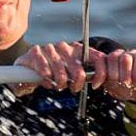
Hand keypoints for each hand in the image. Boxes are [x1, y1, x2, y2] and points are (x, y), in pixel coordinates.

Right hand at [13, 42, 135, 105]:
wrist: (29, 70)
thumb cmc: (55, 74)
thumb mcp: (72, 75)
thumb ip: (86, 75)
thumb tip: (106, 81)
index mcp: (79, 51)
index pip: (96, 58)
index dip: (100, 72)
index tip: (97, 85)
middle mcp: (66, 47)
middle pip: (78, 65)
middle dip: (76, 81)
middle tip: (73, 88)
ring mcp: (50, 48)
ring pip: (60, 66)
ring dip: (60, 80)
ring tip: (58, 86)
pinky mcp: (36, 52)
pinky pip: (44, 64)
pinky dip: (47, 76)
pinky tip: (47, 81)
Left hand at [88, 48, 135, 105]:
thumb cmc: (124, 90)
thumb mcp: (111, 86)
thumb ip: (101, 80)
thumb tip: (93, 82)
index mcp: (115, 59)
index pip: (110, 57)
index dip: (111, 70)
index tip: (113, 82)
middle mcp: (127, 55)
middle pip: (124, 57)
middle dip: (124, 73)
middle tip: (126, 84)